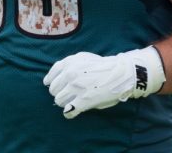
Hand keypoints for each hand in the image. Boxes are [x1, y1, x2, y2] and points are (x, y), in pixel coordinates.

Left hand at [42, 47, 164, 118]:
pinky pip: (68, 111)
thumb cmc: (102, 66)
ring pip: (59, 101)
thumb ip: (68, 66)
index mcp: (69, 63)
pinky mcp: (84, 100)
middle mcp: (70, 74)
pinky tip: (74, 111)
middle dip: (60, 93)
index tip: (57, 88)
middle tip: (69, 95)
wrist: (121, 73)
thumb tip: (52, 80)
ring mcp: (76, 87)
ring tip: (73, 102)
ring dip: (65, 103)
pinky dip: (69, 113)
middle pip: (53, 90)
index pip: (50, 77)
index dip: (53, 84)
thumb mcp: (83, 58)